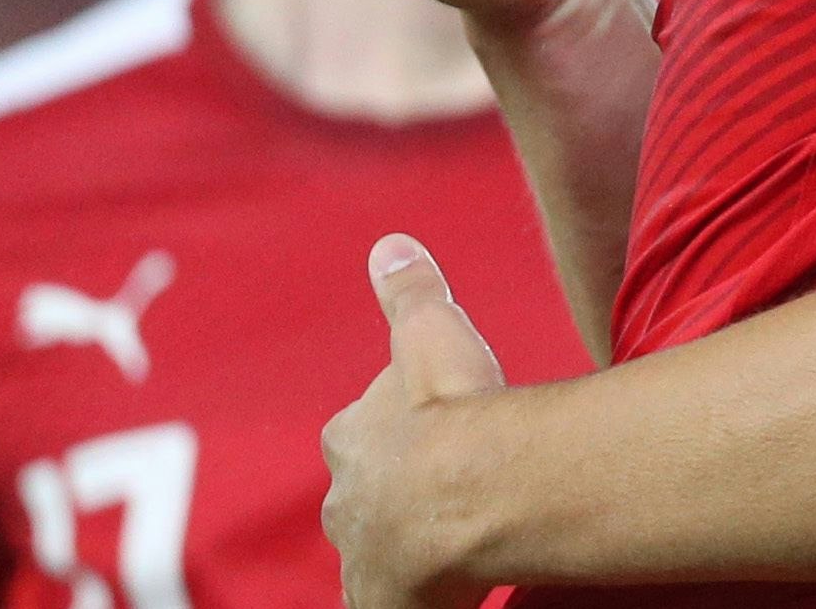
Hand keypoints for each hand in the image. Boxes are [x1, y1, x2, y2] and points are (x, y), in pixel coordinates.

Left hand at [321, 237, 510, 608]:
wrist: (469, 497)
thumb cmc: (456, 413)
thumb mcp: (433, 335)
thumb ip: (412, 293)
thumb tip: (389, 243)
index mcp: (352, 435)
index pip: (364, 429)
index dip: (399, 427)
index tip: (435, 427)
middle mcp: (345, 497)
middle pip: (365, 491)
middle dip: (396, 490)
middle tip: (447, 487)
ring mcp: (363, 554)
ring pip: (377, 547)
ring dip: (405, 544)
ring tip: (450, 543)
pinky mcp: (384, 602)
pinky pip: (392, 601)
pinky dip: (410, 597)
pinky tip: (436, 592)